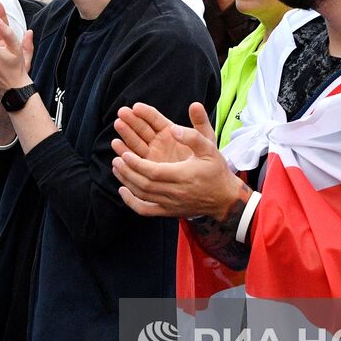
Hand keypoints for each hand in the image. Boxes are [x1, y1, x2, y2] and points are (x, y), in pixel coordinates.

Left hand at [110, 102, 245, 219]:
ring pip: (142, 195)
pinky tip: (123, 191)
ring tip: (116, 167)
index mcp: (183, 175)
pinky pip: (146, 210)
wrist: (225, 198)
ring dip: (126, 182)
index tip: (124, 154)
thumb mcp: (210, 148)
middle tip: (116, 158)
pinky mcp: (169, 212)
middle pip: (144, 184)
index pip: (153, 172)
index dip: (136, 164)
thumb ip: (193, 136)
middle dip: (127, 171)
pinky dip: (131, 203)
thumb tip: (173, 128)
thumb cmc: (216, 171)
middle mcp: (175, 192)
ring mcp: (171, 204)